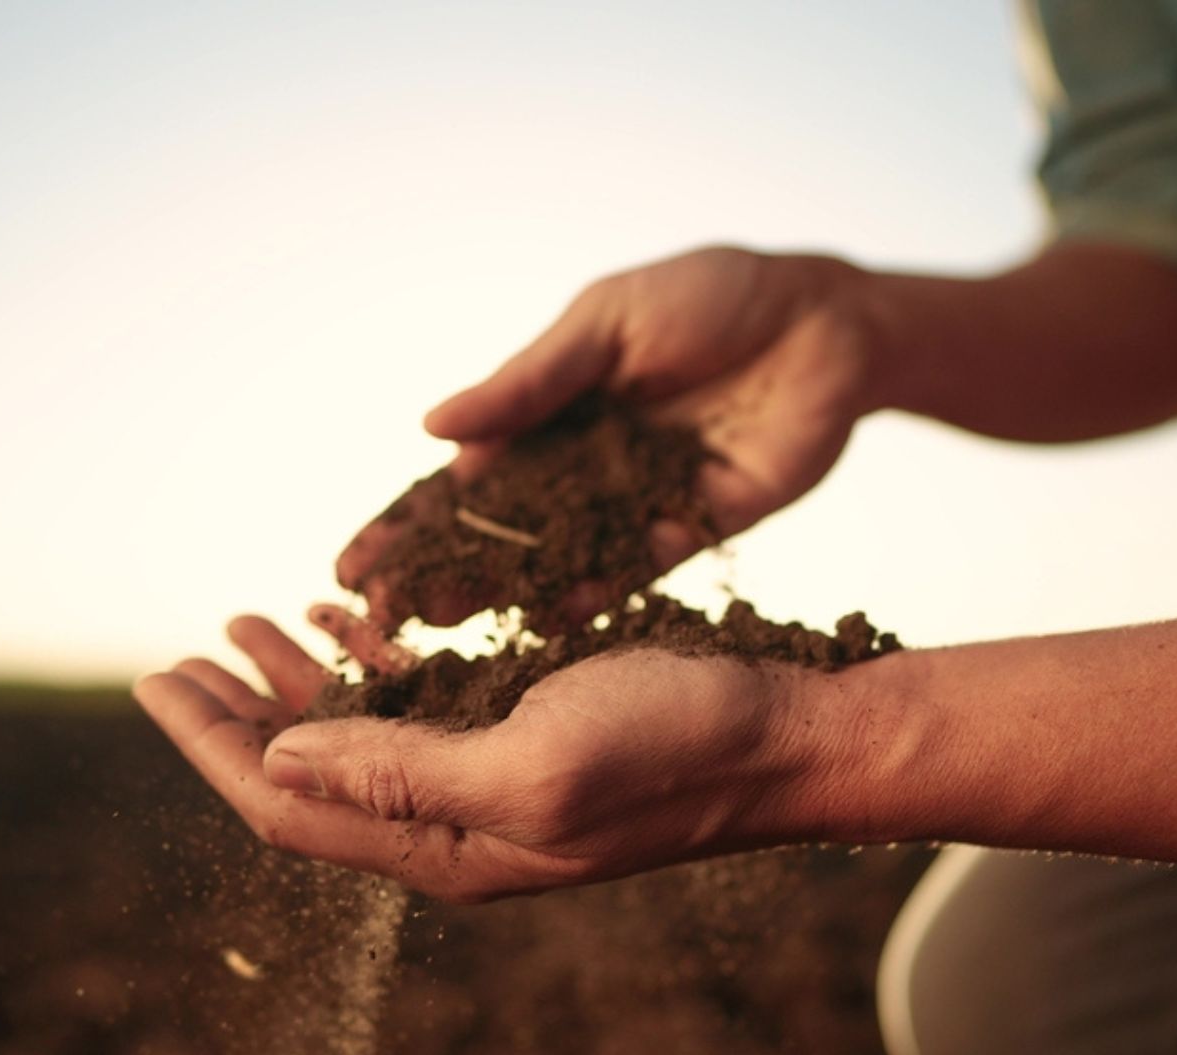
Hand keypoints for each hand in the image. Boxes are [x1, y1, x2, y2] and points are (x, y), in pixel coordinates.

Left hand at [134, 606, 839, 902]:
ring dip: (297, 681)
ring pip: (358, 735)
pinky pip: (420, 707)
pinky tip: (348, 620)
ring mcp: (486, 777)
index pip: (285, 805)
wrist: (781, 736)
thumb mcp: (531, 763)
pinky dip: (372, 663)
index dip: (210, 747)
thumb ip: (399, 772)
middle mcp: (451, 821)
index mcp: (442, 845)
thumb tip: (272, 763)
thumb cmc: (670, 747)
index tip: (153, 680)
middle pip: (307, 773)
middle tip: (182, 653)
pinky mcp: (521, 733)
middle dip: (236, 713)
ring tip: (250, 618)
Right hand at [338, 246, 881, 627]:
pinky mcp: (693, 527)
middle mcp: (582, 470)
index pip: (463, 478)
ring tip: (440, 634)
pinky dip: (591, 597)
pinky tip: (544, 626)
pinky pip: (634, 571)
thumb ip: (529, 383)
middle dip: (437, 574)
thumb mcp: (606, 325)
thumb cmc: (709, 298)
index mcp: (549, 414)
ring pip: (554, 560)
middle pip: (496, 534)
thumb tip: (432, 427)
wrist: (826, 321)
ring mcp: (633, 504)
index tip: (350, 565)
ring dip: (498, 595)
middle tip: (377, 622)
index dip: (407, 522)